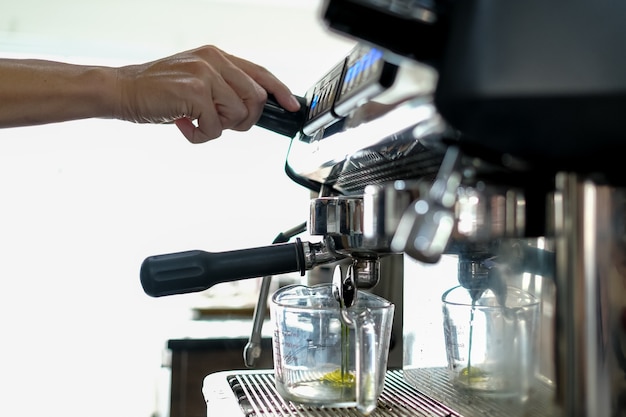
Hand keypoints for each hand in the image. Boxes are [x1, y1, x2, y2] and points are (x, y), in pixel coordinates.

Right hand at [115, 45, 300, 142]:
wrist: (123, 90)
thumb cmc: (159, 91)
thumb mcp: (196, 82)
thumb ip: (223, 89)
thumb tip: (248, 110)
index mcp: (217, 57)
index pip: (259, 73)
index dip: (279, 90)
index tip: (292, 105)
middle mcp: (214, 61)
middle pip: (255, 99)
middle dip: (242, 120)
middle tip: (218, 122)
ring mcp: (205, 74)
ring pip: (237, 114)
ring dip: (218, 127)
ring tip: (195, 120)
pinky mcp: (195, 91)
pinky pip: (216, 127)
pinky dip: (200, 135)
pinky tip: (183, 124)